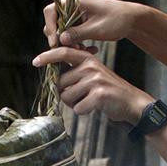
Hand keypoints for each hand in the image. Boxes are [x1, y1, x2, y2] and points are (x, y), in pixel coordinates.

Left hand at [32, 47, 153, 125]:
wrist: (131, 102)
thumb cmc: (108, 90)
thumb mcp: (94, 74)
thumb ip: (76, 72)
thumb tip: (54, 77)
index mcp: (88, 59)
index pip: (63, 53)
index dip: (47, 57)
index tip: (35, 62)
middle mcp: (90, 67)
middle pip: (60, 83)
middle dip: (65, 94)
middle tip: (80, 97)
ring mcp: (95, 80)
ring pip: (67, 97)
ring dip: (74, 104)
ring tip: (88, 101)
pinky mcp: (99, 95)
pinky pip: (78, 108)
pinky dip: (84, 111)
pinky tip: (94, 107)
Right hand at [42, 0, 139, 47]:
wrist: (132, 20)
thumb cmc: (116, 20)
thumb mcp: (96, 28)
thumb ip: (77, 33)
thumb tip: (60, 39)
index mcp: (74, 2)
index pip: (51, 11)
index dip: (50, 27)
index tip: (56, 42)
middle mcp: (72, 8)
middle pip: (54, 24)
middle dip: (60, 39)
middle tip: (73, 49)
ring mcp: (76, 17)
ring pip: (62, 33)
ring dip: (70, 44)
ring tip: (84, 51)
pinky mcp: (80, 26)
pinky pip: (72, 37)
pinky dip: (78, 45)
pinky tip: (90, 50)